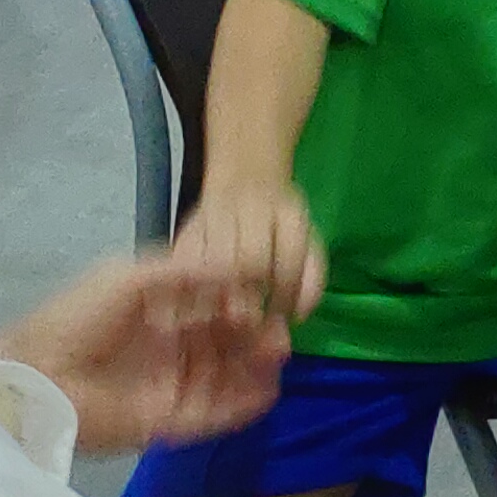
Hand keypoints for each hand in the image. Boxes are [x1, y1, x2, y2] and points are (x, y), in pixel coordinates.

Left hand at [0, 254, 292, 452]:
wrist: (36, 379)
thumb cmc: (75, 320)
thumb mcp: (126, 278)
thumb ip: (183, 270)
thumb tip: (237, 264)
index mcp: (159, 312)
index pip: (213, 304)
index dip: (241, 298)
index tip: (262, 293)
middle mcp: (171, 348)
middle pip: (227, 341)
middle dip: (256, 332)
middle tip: (278, 328)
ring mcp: (172, 386)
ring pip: (229, 375)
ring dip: (257, 365)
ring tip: (277, 352)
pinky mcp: (170, 422)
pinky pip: (217, 413)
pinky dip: (245, 404)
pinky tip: (269, 388)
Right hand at [168, 172, 325, 322]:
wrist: (246, 178)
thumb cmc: (279, 224)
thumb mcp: (308, 244)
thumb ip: (312, 279)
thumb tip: (299, 315)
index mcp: (288, 214)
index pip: (289, 258)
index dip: (286, 294)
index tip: (283, 316)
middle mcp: (252, 210)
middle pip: (249, 260)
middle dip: (252, 294)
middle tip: (252, 318)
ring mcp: (216, 216)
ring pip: (215, 263)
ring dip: (221, 295)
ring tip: (226, 316)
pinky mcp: (187, 228)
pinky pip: (184, 263)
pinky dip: (191, 288)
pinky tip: (200, 306)